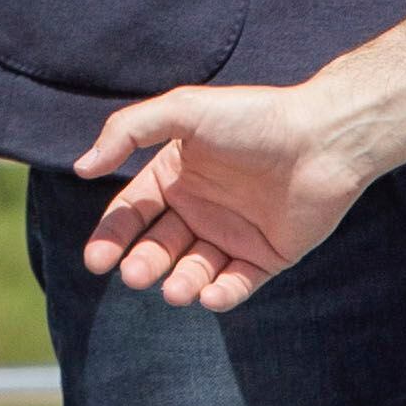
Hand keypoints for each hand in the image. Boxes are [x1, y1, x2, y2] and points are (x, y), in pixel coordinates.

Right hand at [75, 81, 373, 311]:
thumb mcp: (183, 110)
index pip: (132, 211)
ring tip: (174, 290)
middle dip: (143, 263)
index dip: (111, 236)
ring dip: (180, 283)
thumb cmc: (253, 118)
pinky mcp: (268, 256)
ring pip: (194, 270)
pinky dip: (221, 294)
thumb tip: (81, 167)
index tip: (96, 260)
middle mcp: (200, 207)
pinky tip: (210, 294)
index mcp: (176, 175)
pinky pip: (237, 283)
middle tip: (136, 275)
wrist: (324, 137)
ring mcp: (233, 234)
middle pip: (158, 246)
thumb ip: (128, 131)